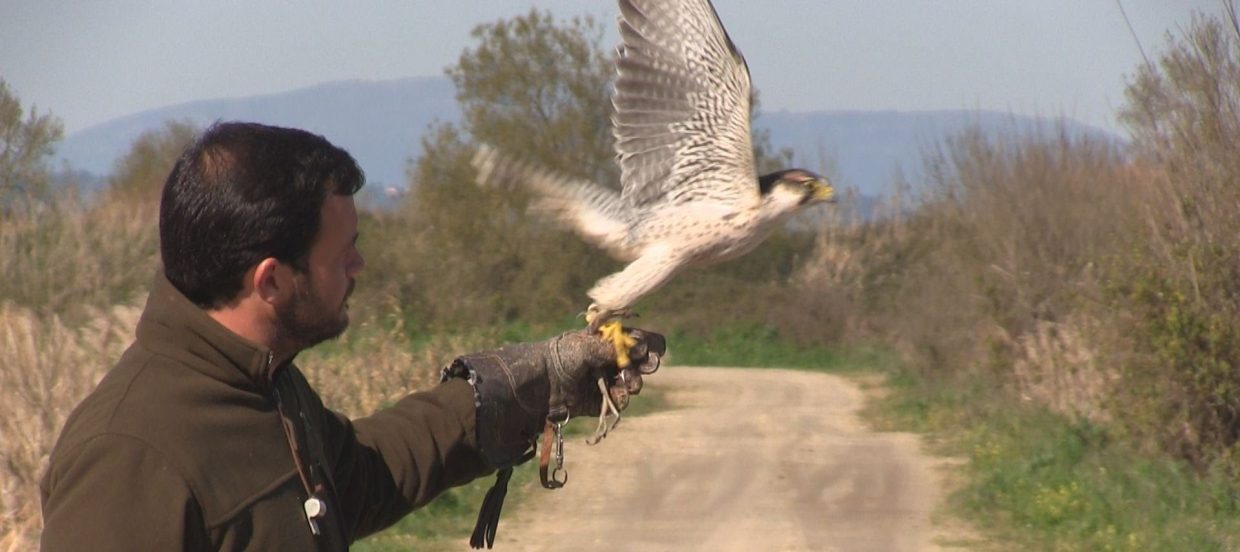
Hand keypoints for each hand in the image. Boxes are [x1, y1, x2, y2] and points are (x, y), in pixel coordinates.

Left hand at [443, 327, 665, 468]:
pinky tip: (617, 395)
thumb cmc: (557, 358)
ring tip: (627, 383)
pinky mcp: (598, 401)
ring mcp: (604, 381)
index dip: (648, 345)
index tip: (651, 352)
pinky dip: (621, 399)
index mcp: (605, 340)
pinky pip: (619, 402)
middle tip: (646, 368)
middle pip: (640, 361)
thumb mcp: (584, 346)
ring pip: (632, 382)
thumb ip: (613, 346)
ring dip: (634, 382)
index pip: (636, 339)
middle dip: (645, 365)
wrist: (536, 385)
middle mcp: (607, 359)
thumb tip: (641, 349)